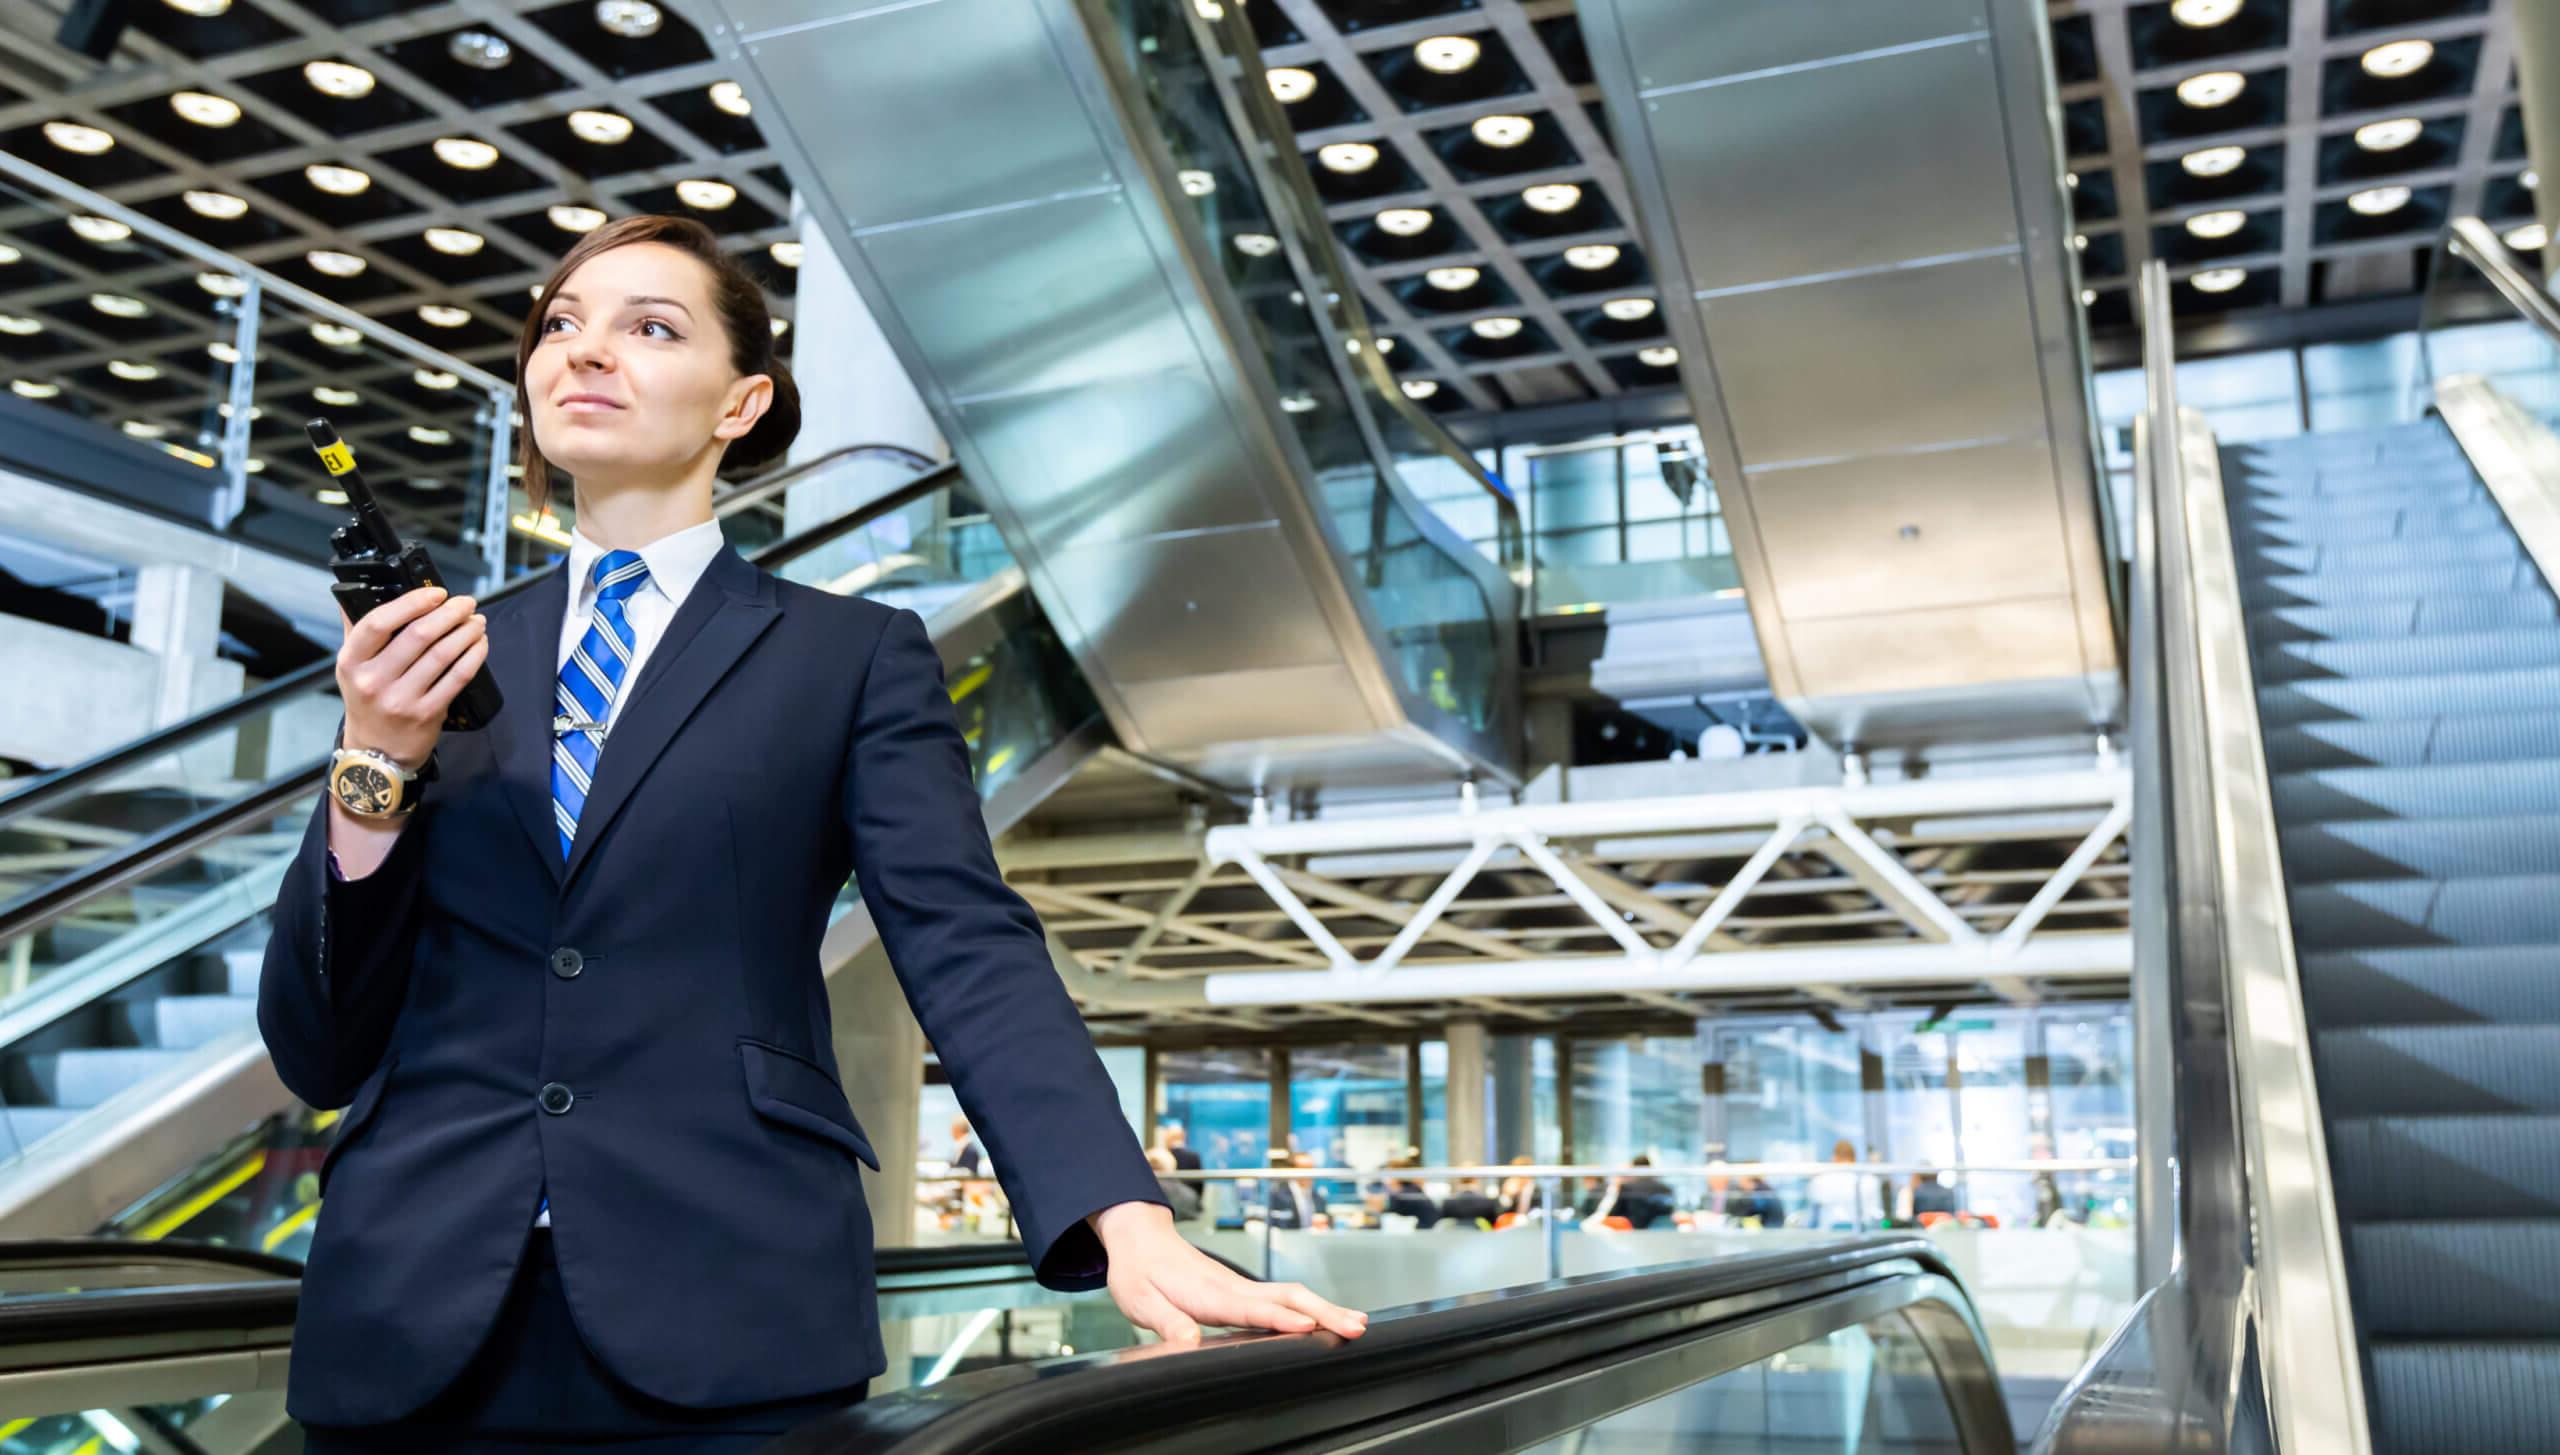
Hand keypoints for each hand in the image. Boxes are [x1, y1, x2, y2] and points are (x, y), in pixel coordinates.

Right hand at [337, 585, 485, 768]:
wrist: (376, 752)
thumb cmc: (367, 700)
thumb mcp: (351, 667)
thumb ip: (357, 629)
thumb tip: (363, 591)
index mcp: (352, 661)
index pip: (378, 623)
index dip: (412, 603)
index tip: (436, 593)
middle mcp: (373, 680)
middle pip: (418, 635)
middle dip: (450, 613)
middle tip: (466, 603)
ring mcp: (401, 699)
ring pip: (442, 655)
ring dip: (466, 632)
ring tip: (476, 622)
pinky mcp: (427, 713)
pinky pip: (457, 677)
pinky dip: (473, 656)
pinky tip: (479, 644)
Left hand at [1089, 1201, 1367, 1347]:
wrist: (1141, 1238)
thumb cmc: (1138, 1270)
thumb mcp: (1139, 1299)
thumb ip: (1166, 1320)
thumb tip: (1189, 1341)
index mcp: (1207, 1293)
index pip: (1249, 1307)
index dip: (1278, 1318)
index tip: (1307, 1326)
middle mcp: (1231, 1287)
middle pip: (1286, 1298)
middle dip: (1323, 1312)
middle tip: (1356, 1327)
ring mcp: (1240, 1286)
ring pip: (1291, 1295)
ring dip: (1325, 1308)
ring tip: (1357, 1323)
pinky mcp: (1242, 1289)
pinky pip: (1282, 1297)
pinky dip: (1311, 1306)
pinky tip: (1327, 1318)